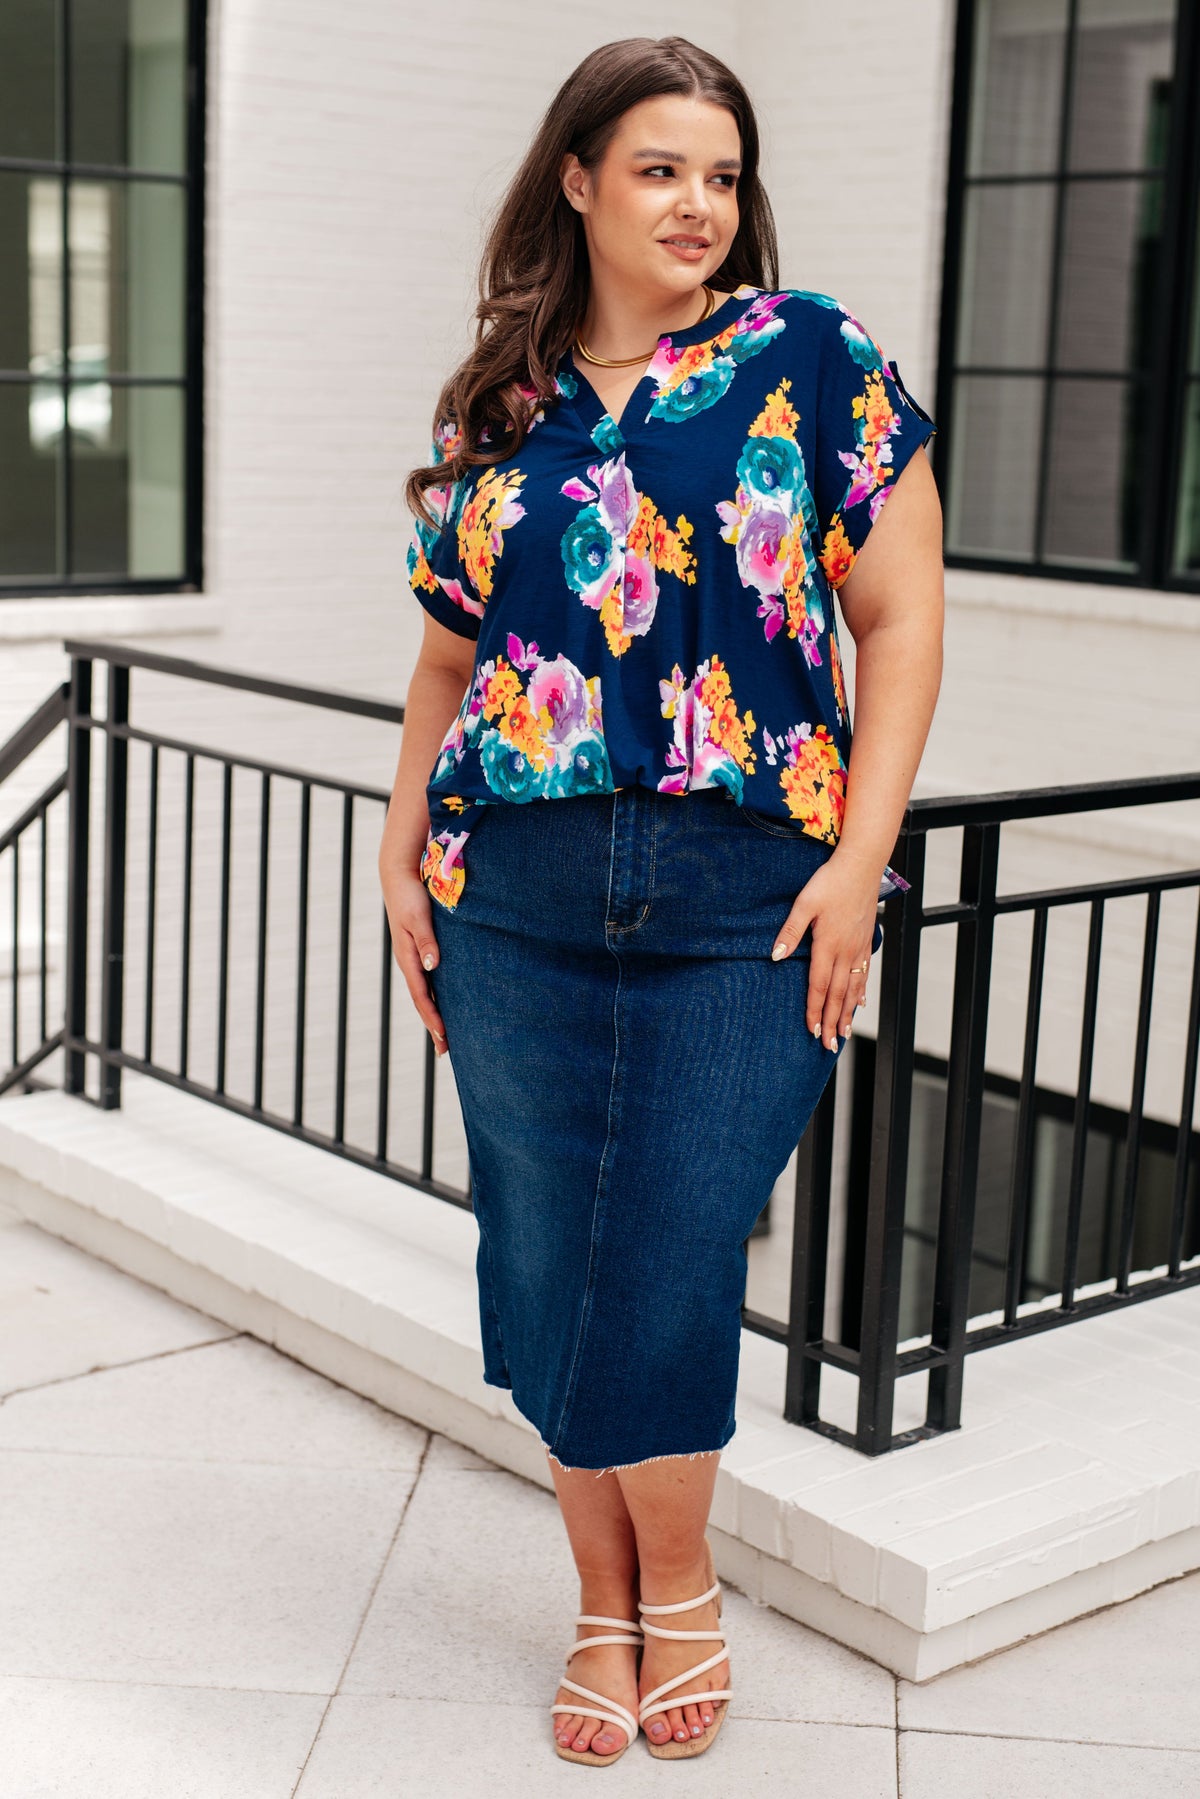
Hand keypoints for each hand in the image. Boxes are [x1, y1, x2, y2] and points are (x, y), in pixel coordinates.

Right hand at [380, 861, 447, 1055]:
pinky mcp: (420, 949)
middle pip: (422, 1001)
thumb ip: (426, 940)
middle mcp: (410, 962)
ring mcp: (414, 957)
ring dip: (434, 1014)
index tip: (443, 1036)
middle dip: (433, 1025)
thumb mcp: (419, 917)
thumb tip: (431, 966)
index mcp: (408, 958)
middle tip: (446, 1051)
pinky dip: (435, 997)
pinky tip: (445, 1003)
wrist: (399, 876)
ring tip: (446, 1036)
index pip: (421, 995)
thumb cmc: (411, 895)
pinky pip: (428, 980)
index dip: (432, 1017)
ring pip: (425, 993)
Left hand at [770, 851, 878, 1050]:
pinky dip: (861, 992)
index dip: (814, 1010)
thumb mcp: (803, 903)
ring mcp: (859, 947)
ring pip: (853, 988)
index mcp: (827, 944)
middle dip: (832, 1021)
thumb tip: (776, 957)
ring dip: (847, 1013)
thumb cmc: (829, 882)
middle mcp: (846, 951)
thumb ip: (790, 932)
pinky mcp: (866, 941)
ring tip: (843, 1034)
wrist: (861, 865)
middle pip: (838, 994)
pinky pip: (865, 973)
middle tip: (828, 1045)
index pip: (819, 986)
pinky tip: (859, 1003)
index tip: (811, 1030)